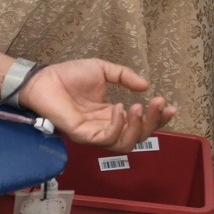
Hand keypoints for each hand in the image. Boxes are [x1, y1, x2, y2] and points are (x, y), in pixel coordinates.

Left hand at [18, 59, 176, 151]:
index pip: (140, 123)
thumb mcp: (102, 70)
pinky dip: (117, 126)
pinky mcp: (82, 135)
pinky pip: (106, 139)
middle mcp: (105, 127)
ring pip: (125, 143)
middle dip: (153, 122)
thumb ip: (124, 77)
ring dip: (137, 126)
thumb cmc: (68, 75)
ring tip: (137, 106)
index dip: (157, 117)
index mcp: (111, 114)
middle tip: (160, 104)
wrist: (43, 78)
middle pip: (137, 137)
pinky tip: (119, 108)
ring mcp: (93, 133)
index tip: (170, 105)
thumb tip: (145, 86)